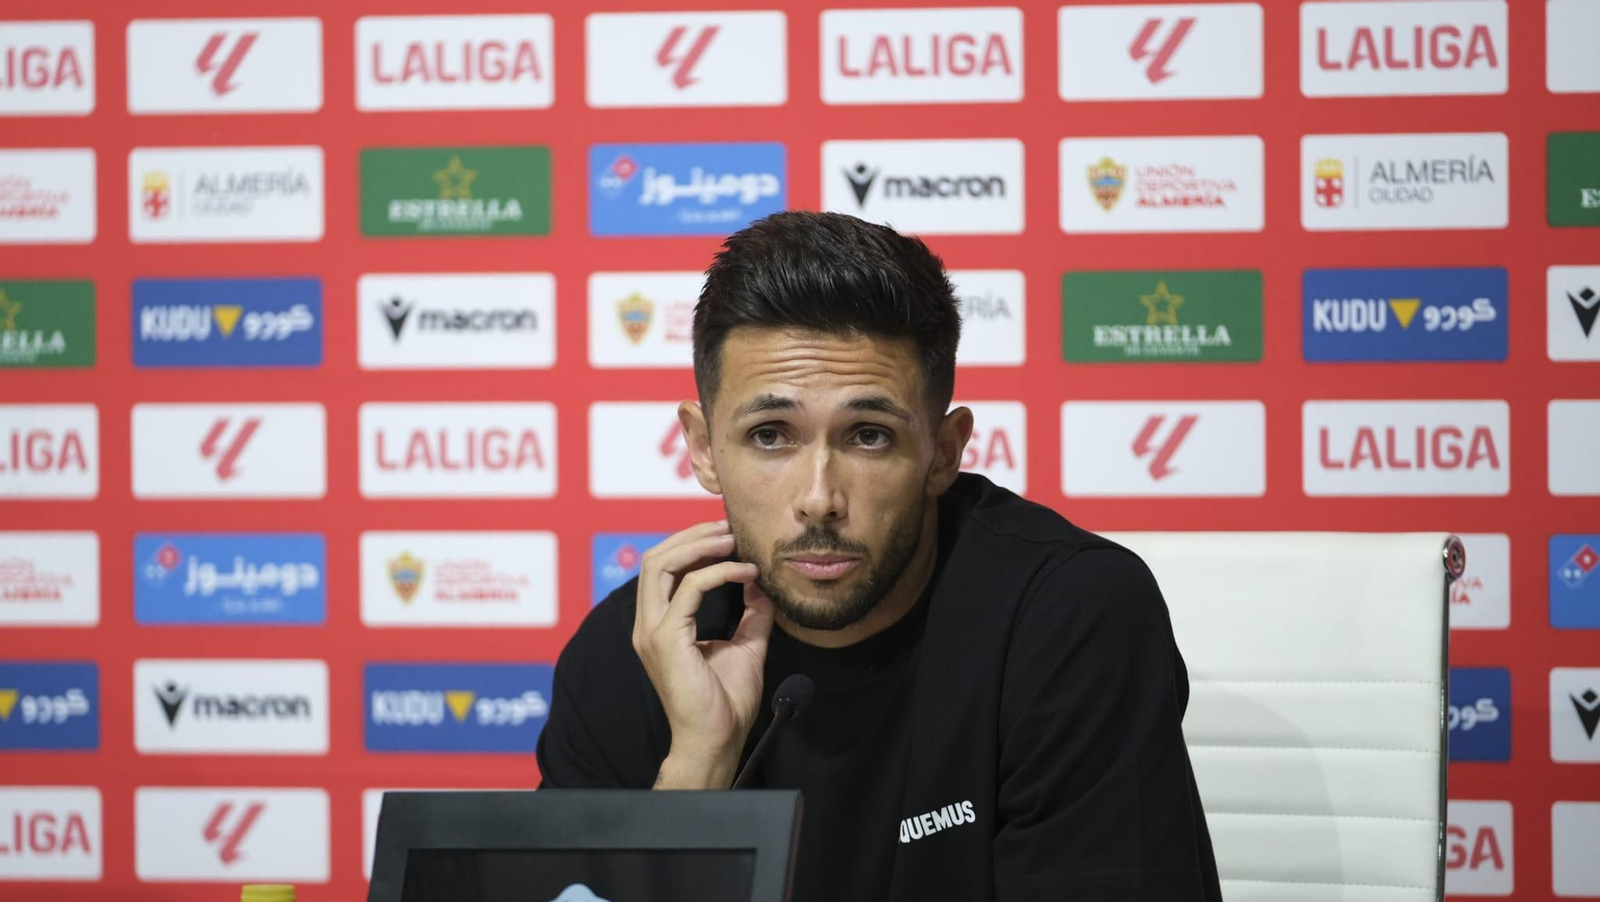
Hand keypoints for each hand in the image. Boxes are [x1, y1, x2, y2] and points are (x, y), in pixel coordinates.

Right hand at [632, 520, 775, 787]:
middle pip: (657, 558)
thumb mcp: (746, 644)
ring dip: (699, 545)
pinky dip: (719, 572)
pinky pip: (690, 588)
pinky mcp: (666, 639)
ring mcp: (653, 631)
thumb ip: (750, 612)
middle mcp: (649, 624)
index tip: (728, 534)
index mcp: (660, 625)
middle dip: (692, 535)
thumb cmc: (725, 701)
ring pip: (661, 564)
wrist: (716, 740)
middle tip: (729, 527)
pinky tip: (746, 573)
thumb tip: (761, 581)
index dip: (693, 544)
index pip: (665, 568)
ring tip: (732, 539)